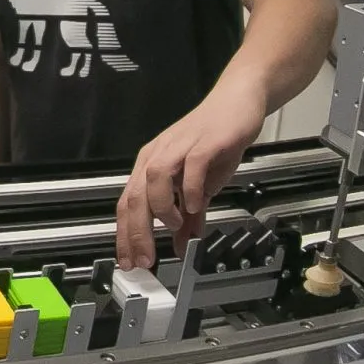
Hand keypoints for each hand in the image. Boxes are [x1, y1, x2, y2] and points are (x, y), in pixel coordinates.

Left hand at [116, 78, 266, 267]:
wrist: (237, 102)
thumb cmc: (215, 141)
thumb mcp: (199, 185)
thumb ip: (189, 216)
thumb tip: (181, 244)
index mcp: (150, 166)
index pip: (128, 204)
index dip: (125, 235)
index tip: (129, 262)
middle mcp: (158, 156)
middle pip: (136, 195)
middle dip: (137, 232)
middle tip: (145, 259)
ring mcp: (180, 147)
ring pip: (154, 178)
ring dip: (161, 207)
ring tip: (174, 225)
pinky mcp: (205, 141)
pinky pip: (192, 166)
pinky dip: (191, 188)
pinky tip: (196, 204)